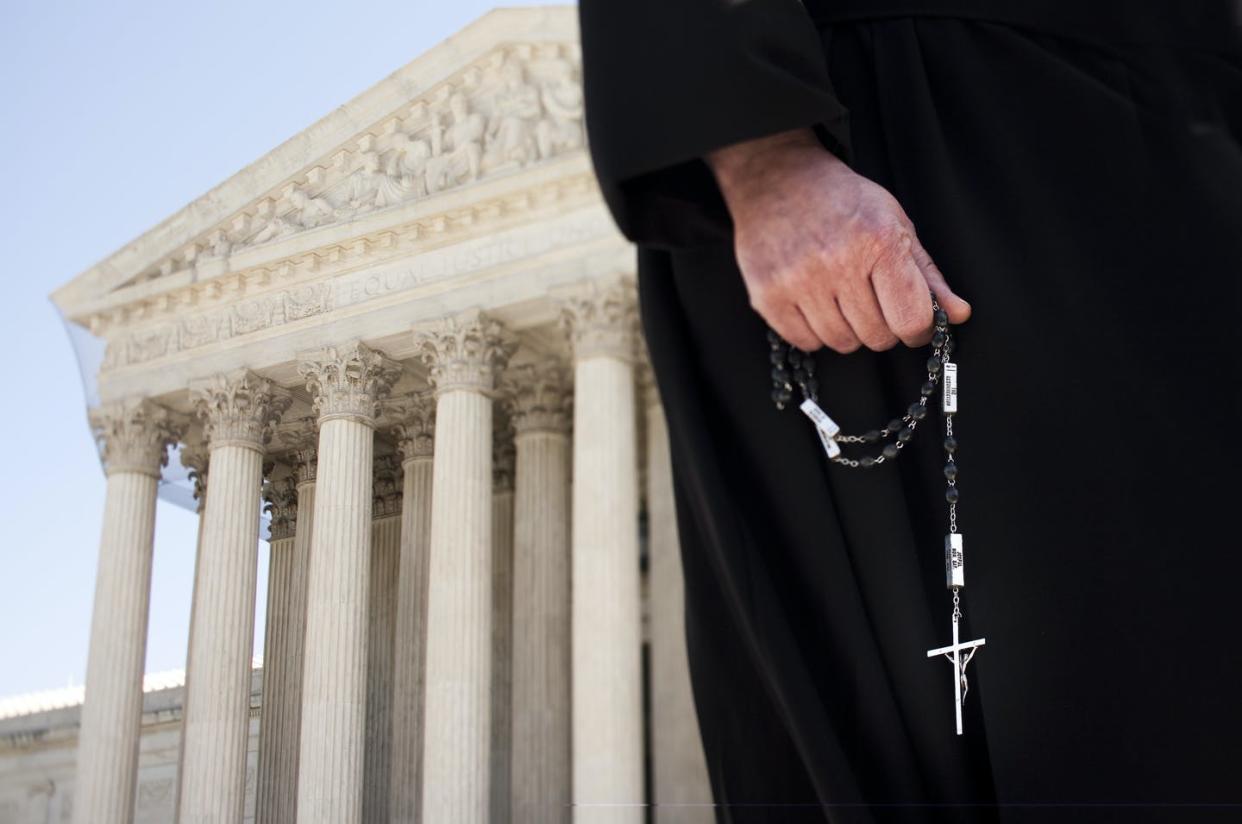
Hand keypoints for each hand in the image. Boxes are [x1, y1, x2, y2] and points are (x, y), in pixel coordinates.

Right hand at [707, 128, 970, 352]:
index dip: (917, 330)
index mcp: (879, 241)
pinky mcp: (767, 294)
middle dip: (880, 326)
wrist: (777, 179)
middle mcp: (838, 262)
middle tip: (869, 300)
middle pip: (877, 337)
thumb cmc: (844, 202)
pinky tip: (813, 303)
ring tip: (839, 298)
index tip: (910, 322)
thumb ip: (928, 276)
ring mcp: (798, 280)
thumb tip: (959, 315)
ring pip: (841, 343)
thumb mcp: (895, 225)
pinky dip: (813, 332)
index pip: (911, 320)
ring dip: (846, 330)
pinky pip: (804, 342)